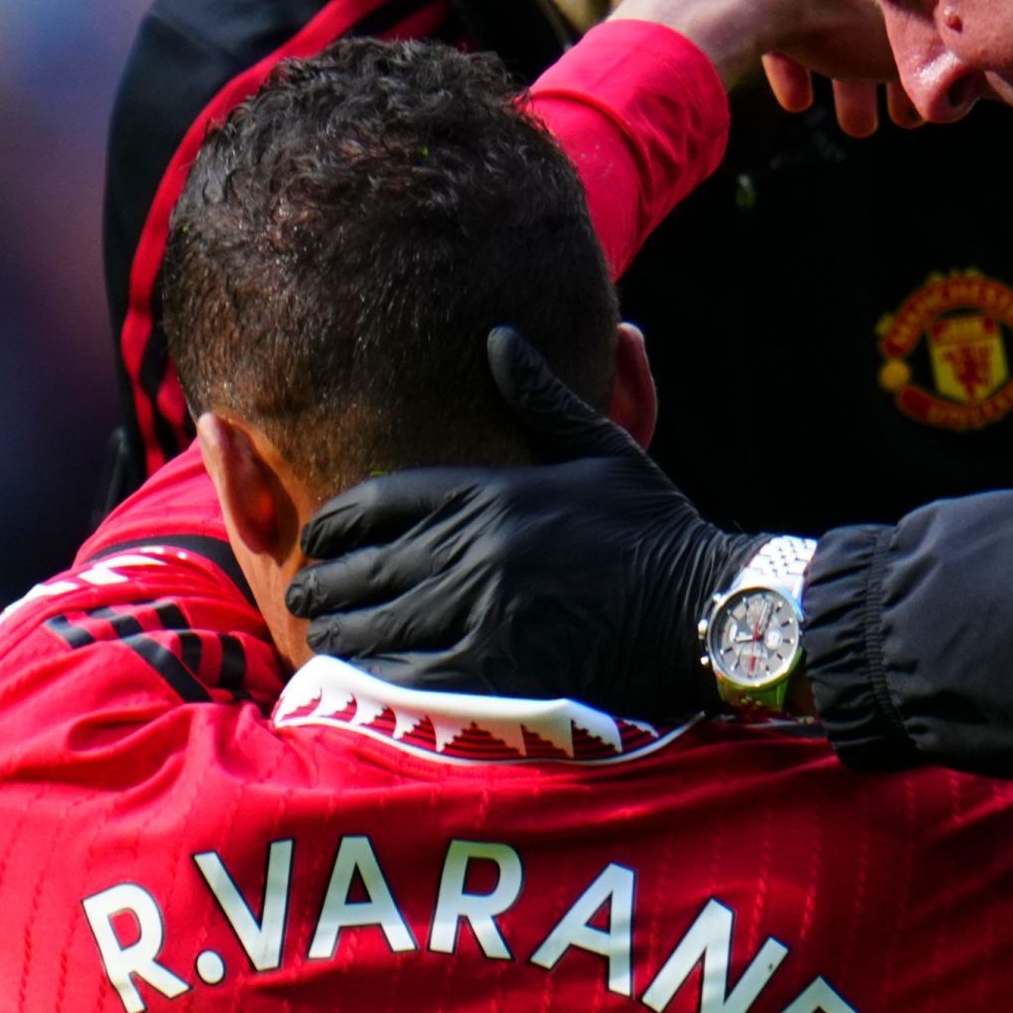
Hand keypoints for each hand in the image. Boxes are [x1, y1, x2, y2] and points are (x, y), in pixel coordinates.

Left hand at [288, 328, 753, 714]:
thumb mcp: (603, 448)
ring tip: (323, 632)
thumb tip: (497, 337)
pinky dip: (378, 675)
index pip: (382, 500)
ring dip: (342, 629)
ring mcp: (486, 611)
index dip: (336, 520)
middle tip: (304, 591)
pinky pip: (413, 674)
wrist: (708, 608)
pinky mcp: (500, 669)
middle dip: (326, 581)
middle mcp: (480, 549)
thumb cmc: (657, 526)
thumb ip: (539, 397)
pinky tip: (361, 675)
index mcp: (495, 492)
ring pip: (381, 622)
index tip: (318, 534)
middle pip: (369, 566)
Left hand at [610, 0, 920, 134]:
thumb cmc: (832, 11)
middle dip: (884, 72)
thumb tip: (973, 72)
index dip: (920, 51)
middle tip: (896, 122)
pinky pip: (768, 21)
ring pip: (817, 18)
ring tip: (855, 127)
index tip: (927, 91)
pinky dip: (791, 61)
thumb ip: (938, 52)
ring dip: (842, 76)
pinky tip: (798, 100)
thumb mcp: (903, 37)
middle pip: (863, 11)